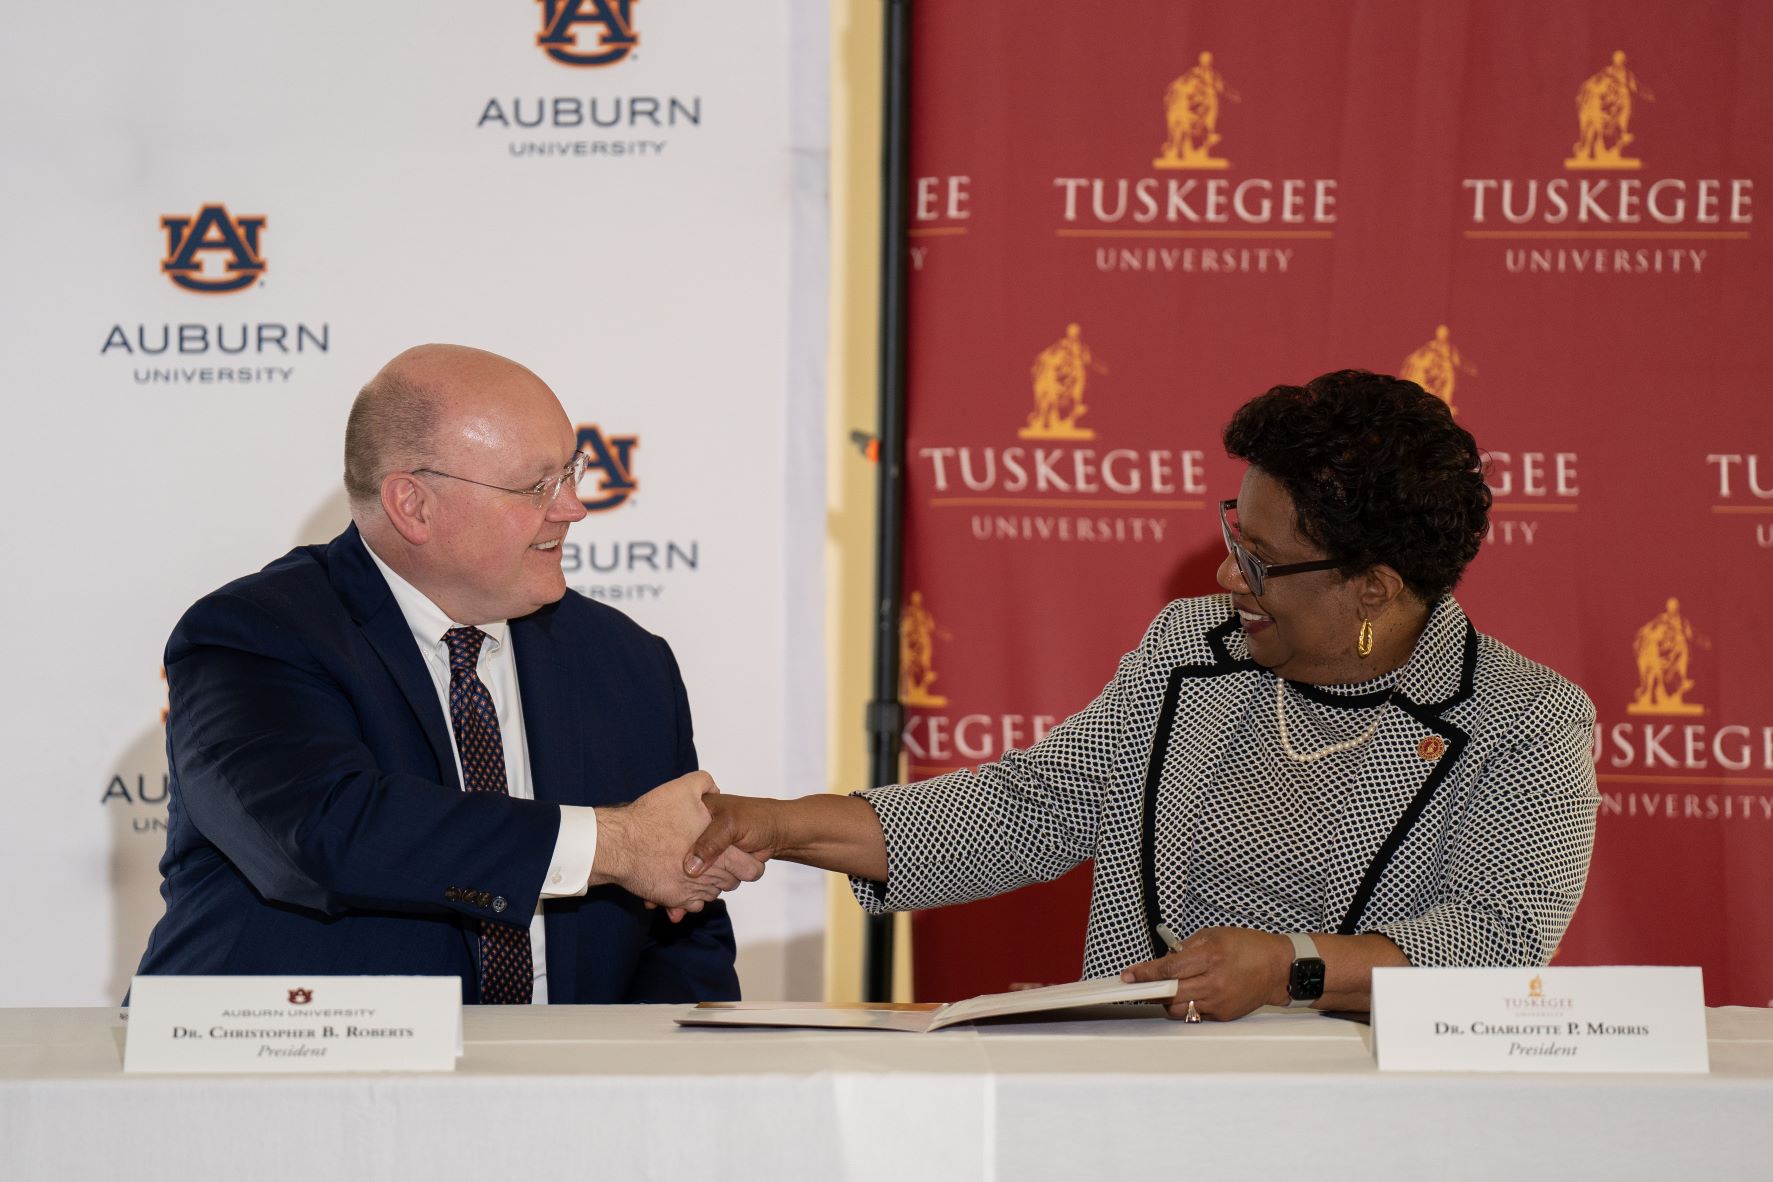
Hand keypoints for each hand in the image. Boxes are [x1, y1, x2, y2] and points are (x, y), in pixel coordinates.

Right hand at [591, 772, 764, 912]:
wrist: (618, 844)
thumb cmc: (650, 818)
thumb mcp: (682, 789)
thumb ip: (704, 785)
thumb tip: (715, 788)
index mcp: (719, 851)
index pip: (751, 869)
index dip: (750, 863)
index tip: (743, 854)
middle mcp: (709, 875)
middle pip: (732, 883)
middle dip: (727, 873)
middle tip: (717, 860)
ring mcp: (691, 890)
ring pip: (711, 894)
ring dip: (708, 884)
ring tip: (698, 870)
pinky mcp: (673, 899)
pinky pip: (691, 905)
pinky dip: (690, 898)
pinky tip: (684, 883)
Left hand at [1118, 926, 1292, 1020]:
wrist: (1278, 968)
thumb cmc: (1250, 948)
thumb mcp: (1214, 935)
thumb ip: (1186, 947)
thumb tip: (1165, 960)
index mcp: (1210, 957)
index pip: (1169, 969)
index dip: (1145, 973)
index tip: (1129, 976)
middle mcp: (1214, 983)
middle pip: (1170, 993)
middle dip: (1152, 989)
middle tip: (1141, 984)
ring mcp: (1219, 1002)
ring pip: (1179, 1009)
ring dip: (1168, 1000)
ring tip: (1169, 988)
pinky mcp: (1223, 1015)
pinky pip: (1195, 1015)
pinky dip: (1187, 1006)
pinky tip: (1190, 994)